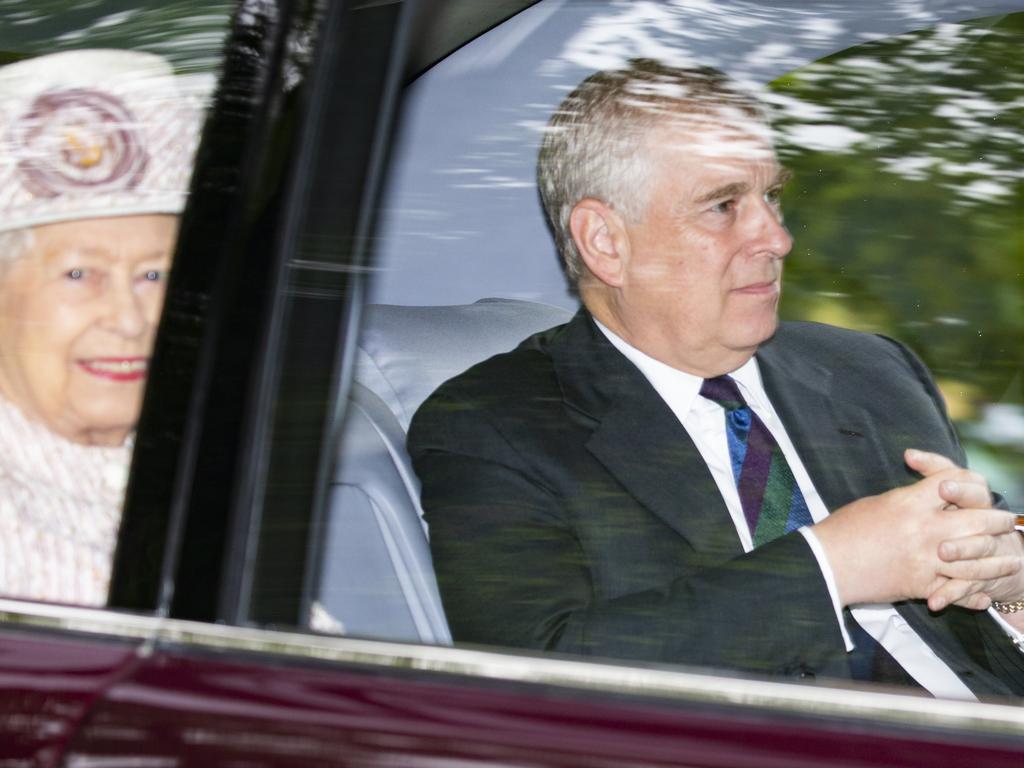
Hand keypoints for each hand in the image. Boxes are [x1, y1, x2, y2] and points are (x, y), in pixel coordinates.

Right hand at [812, 450, 1016, 606]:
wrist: (826, 565)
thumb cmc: (844, 530)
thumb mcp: (877, 503)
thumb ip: (908, 500)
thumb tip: (928, 499)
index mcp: (909, 503)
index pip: (954, 481)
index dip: (967, 481)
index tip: (974, 487)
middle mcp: (924, 530)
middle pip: (978, 519)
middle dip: (997, 520)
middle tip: (1005, 522)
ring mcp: (925, 560)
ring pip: (977, 560)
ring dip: (997, 561)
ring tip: (1011, 561)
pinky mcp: (921, 585)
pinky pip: (957, 590)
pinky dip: (972, 594)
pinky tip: (983, 595)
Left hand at [911, 450, 1023, 614]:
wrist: (999, 557)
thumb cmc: (962, 515)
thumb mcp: (949, 492)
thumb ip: (933, 470)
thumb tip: (908, 453)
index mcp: (976, 499)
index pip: (974, 486)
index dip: (960, 486)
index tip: (942, 487)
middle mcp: (985, 523)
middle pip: (981, 517)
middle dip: (962, 522)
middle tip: (940, 518)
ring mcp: (986, 552)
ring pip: (979, 550)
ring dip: (962, 552)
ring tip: (942, 553)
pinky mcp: (980, 580)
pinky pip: (967, 588)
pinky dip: (951, 595)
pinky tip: (934, 602)